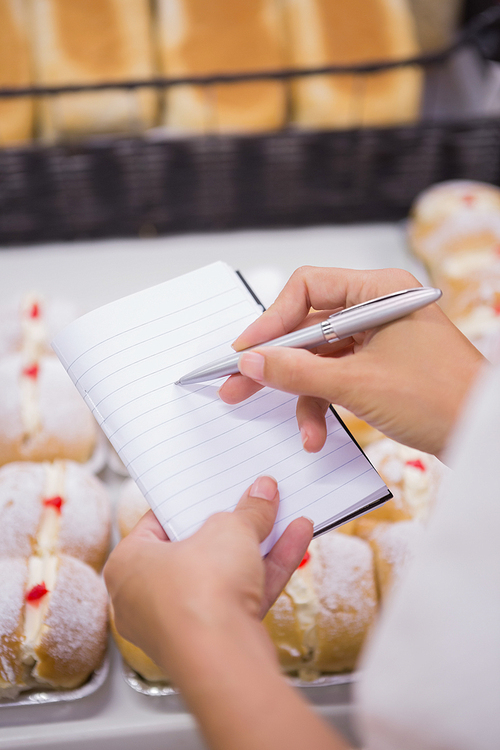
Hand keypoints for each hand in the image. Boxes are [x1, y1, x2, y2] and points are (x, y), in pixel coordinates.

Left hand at [104, 476, 312, 679]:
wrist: (223, 659)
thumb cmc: (199, 594)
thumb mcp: (229, 530)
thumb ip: (248, 511)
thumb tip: (262, 494)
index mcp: (129, 564)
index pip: (157, 523)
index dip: (189, 504)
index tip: (212, 490)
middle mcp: (147, 597)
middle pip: (196, 550)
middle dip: (231, 527)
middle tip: (251, 502)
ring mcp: (182, 623)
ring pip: (224, 575)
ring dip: (258, 545)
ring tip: (284, 515)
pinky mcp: (215, 640)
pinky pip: (242, 596)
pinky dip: (267, 570)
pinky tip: (296, 540)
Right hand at [219, 266, 485, 457]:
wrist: (485, 436)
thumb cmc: (442, 399)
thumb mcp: (358, 384)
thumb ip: (298, 371)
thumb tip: (251, 361)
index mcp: (380, 291)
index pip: (308, 288)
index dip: (271, 320)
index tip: (246, 352)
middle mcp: (377, 308)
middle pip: (310, 326)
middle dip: (277, 363)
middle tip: (238, 385)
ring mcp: (379, 338)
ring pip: (322, 358)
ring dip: (304, 395)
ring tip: (297, 430)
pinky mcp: (381, 366)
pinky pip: (338, 377)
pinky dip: (325, 403)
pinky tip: (318, 433)